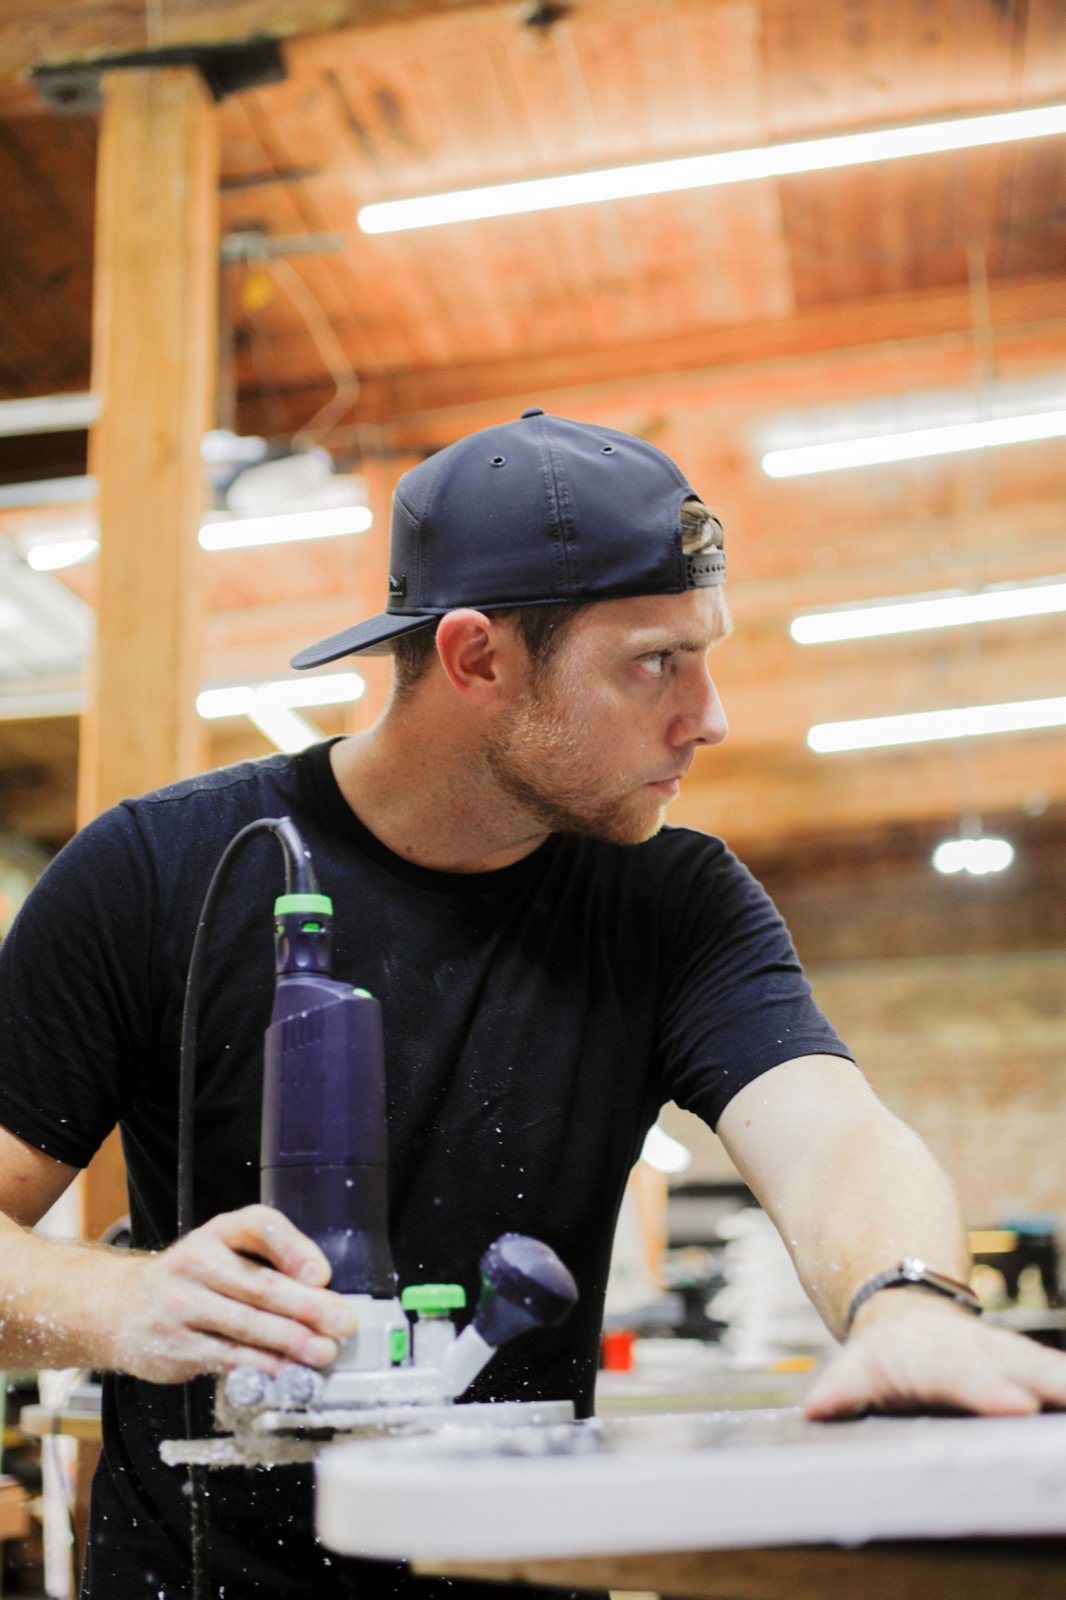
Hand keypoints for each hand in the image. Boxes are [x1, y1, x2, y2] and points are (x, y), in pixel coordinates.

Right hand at [110, 1204, 356, 1383]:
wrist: (120, 1307)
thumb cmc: (191, 1279)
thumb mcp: (222, 1253)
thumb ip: (268, 1264)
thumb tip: (324, 1294)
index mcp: (218, 1232)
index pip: (258, 1225)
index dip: (293, 1248)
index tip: (322, 1273)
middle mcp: (196, 1262)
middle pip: (259, 1284)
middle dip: (307, 1306)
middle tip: (341, 1322)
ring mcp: (181, 1305)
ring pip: (246, 1325)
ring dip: (291, 1342)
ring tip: (323, 1352)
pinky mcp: (175, 1345)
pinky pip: (228, 1357)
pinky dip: (262, 1366)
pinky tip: (286, 1371)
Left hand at [805, 1290, 1065, 1419]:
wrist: (911, 1310)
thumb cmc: (887, 1355)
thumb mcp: (860, 1368)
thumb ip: (843, 1390)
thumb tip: (817, 1407)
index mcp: (942, 1361)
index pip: (966, 1379)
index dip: (988, 1393)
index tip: (1016, 1405)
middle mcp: (986, 1356)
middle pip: (1022, 1370)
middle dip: (1049, 1384)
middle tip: (1058, 1401)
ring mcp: (1015, 1359)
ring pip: (1054, 1370)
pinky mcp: (1036, 1369)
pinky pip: (1063, 1380)